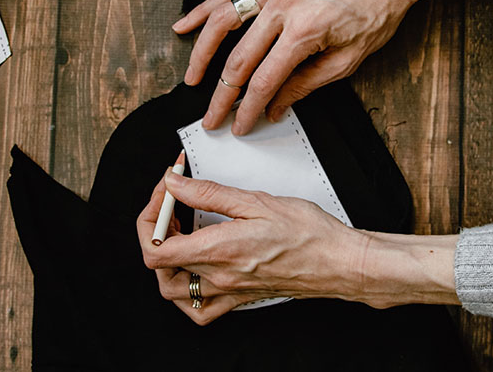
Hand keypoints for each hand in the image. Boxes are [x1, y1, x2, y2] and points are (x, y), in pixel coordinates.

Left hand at [136, 170, 460, 324]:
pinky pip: (201, 309)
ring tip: (181, 235)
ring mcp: (229, 291)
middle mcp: (219, 276)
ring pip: (174, 291)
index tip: (169, 190)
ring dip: (167, 263)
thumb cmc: (309, 232)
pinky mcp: (240, 298)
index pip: (156, 246)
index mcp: (219, 249)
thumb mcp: (257, 201)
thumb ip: (209, 193)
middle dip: (157, 230)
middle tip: (174, 205)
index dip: (152, 215)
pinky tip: (197, 269)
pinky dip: (188, 292)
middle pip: (160, 266)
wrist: (339, 262)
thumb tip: (175, 184)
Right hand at [173, 0, 416, 135]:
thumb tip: (276, 107)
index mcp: (305, 32)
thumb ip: (307, 84)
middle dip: (221, 94)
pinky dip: (204, 9)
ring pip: (222, 22)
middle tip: (211, 117)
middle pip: (239, 59)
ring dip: (202, 53)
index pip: (264, 81)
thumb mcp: (348, 59)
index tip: (240, 126)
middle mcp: (283, 8)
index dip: (248, 109)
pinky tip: (186, 24)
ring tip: (191, 78)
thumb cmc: (375, 12)